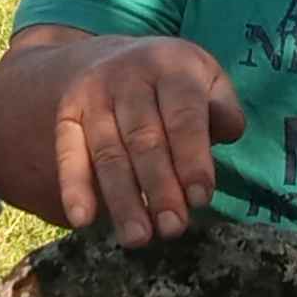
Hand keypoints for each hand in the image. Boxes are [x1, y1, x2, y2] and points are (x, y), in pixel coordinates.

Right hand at [49, 37, 245, 247]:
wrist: (117, 58)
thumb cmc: (176, 85)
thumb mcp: (208, 81)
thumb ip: (222, 108)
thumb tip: (229, 131)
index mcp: (171, 65)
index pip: (183, 117)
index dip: (192, 160)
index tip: (200, 200)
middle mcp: (128, 75)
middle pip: (144, 139)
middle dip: (159, 187)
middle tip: (172, 228)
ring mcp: (94, 94)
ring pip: (108, 153)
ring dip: (122, 199)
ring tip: (137, 238)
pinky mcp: (68, 113)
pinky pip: (68, 152)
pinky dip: (74, 186)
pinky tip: (84, 220)